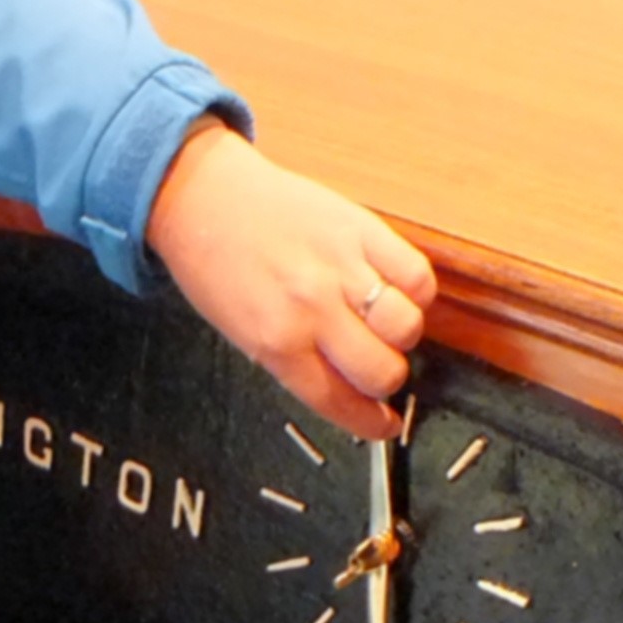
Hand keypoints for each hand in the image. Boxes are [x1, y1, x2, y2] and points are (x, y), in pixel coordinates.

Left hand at [145, 119, 435, 440]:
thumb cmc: (217, 267)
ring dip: (401, 335)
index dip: (371, 423)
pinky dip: (415, 291)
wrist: (205, 197)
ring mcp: (341, 267)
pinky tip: (395, 290)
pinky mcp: (363, 229)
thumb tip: (351, 393)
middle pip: (383, 370)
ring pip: (407, 326)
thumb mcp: (242, 335)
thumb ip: (296, 365)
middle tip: (376, 366)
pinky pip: (417, 275)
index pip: (341, 402)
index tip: (385, 424)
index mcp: (277, 343)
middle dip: (385, 379)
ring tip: (383, 324)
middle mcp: (313, 309)